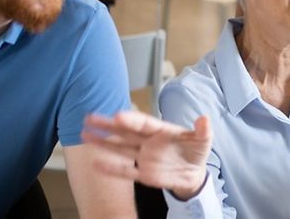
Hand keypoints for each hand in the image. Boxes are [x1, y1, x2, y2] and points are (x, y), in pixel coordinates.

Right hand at [82, 111, 211, 199]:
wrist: (194, 173)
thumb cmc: (196, 151)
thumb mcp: (203, 140)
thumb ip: (202, 130)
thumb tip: (204, 119)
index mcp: (161, 130)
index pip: (143, 123)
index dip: (131, 119)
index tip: (117, 115)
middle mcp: (149, 141)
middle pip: (125, 132)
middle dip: (108, 125)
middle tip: (90, 117)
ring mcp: (144, 157)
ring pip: (120, 148)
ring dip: (104, 142)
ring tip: (85, 134)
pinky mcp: (143, 173)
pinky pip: (125, 171)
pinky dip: (111, 168)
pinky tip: (96, 163)